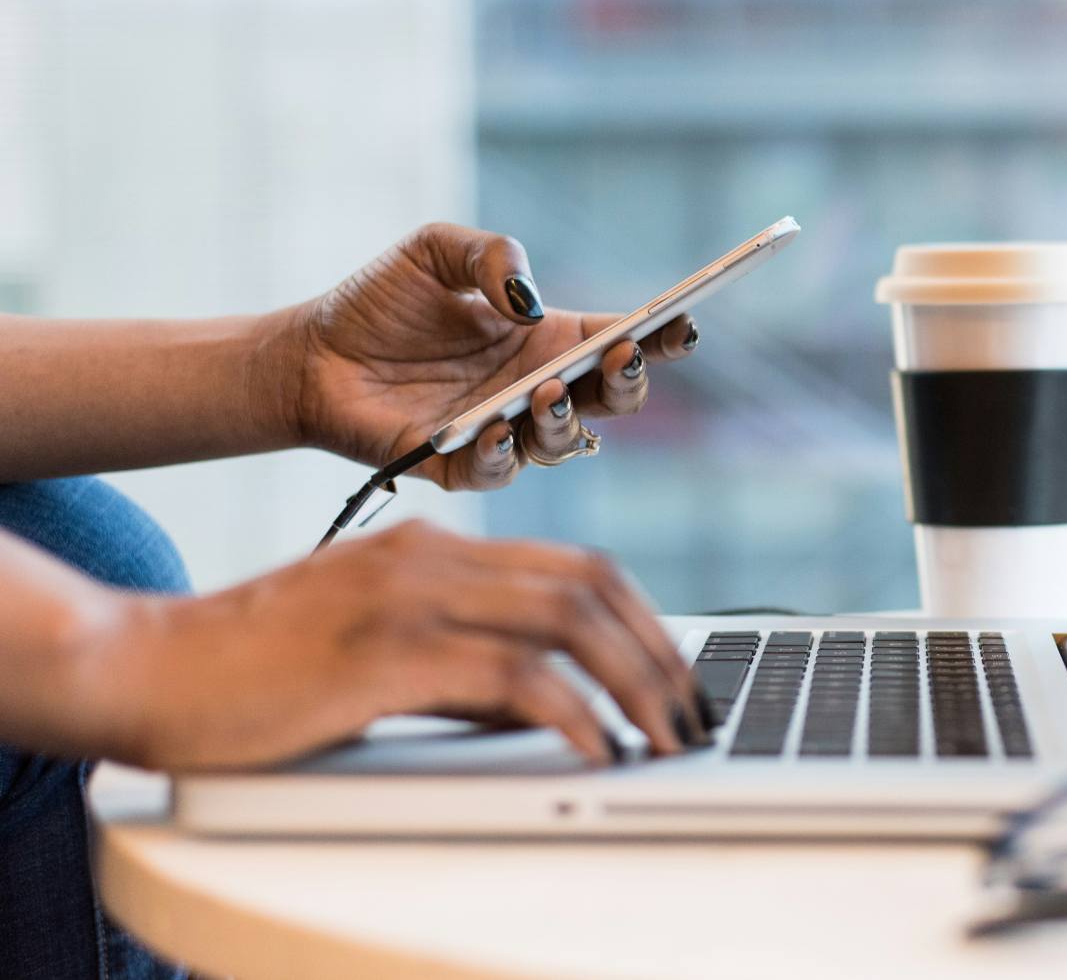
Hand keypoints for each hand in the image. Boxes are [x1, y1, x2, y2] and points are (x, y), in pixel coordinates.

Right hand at [88, 521, 702, 770]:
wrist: (144, 667)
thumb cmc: (254, 670)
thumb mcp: (377, 650)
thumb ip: (462, 664)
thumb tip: (546, 706)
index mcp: (434, 546)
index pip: (576, 565)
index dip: (644, 619)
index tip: (677, 675)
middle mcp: (432, 556)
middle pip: (591, 584)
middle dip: (660, 652)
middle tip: (692, 713)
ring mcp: (409, 597)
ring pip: (568, 620)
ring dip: (635, 683)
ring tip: (665, 737)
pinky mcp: (386, 652)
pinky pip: (512, 676)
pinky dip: (572, 714)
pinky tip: (596, 749)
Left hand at [288, 222, 700, 488]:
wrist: (309, 354)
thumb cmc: (379, 302)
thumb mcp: (435, 250)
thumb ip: (491, 255)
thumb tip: (529, 302)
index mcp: (548, 339)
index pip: (622, 341)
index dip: (660, 335)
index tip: (682, 322)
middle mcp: (537, 389)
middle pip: (613, 400)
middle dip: (629, 382)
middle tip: (621, 356)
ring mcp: (504, 432)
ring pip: (565, 443)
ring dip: (566, 420)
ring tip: (547, 391)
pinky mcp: (459, 466)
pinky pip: (498, 471)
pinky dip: (503, 453)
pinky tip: (494, 427)